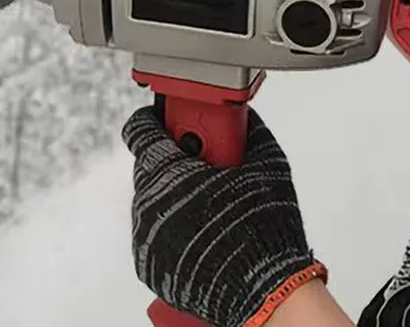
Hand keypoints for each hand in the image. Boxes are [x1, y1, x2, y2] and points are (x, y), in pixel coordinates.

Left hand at [123, 105, 326, 326]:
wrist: (267, 292)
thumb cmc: (264, 230)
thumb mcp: (267, 164)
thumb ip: (249, 131)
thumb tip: (242, 117)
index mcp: (170, 172)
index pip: (142, 129)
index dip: (157, 119)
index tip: (168, 117)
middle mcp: (149, 202)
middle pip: (150, 163)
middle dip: (175, 159)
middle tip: (204, 165)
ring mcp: (146, 235)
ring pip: (153, 197)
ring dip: (173, 193)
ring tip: (208, 202)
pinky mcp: (148, 263)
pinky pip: (153, 231)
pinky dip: (171, 226)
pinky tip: (201, 228)